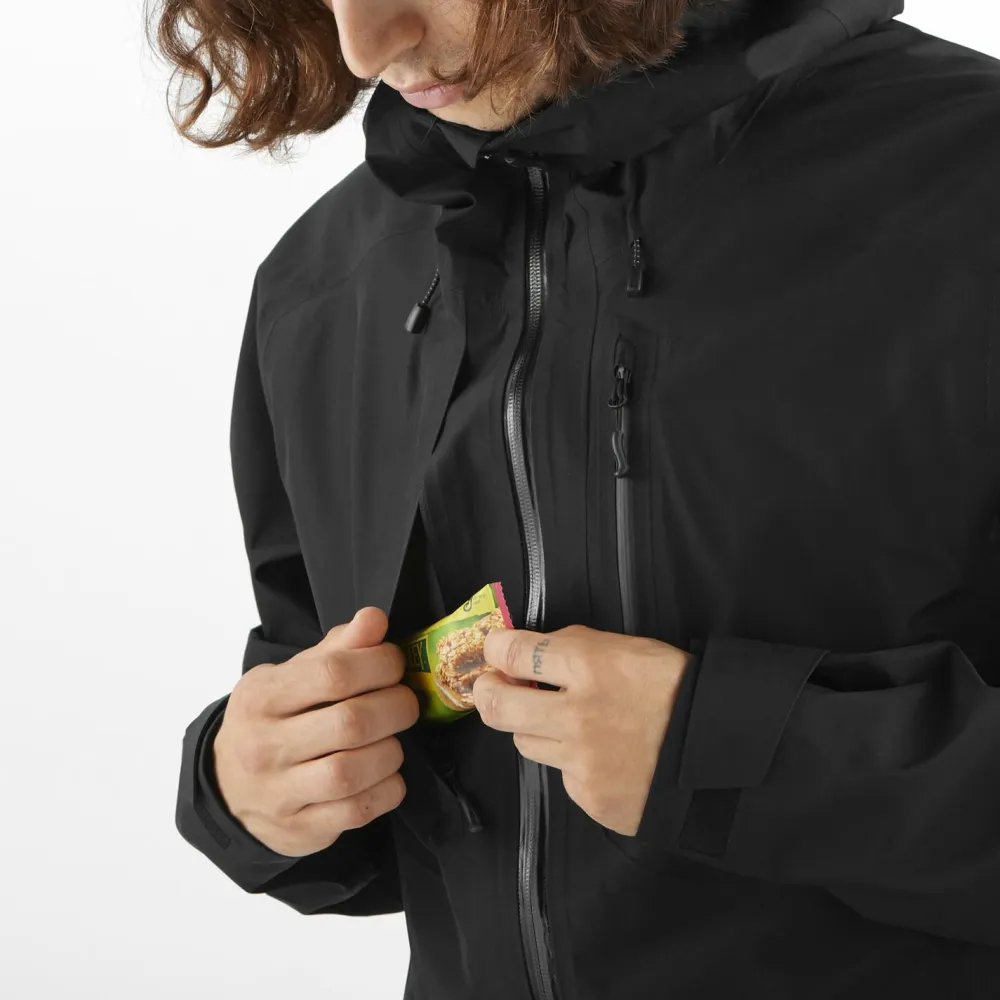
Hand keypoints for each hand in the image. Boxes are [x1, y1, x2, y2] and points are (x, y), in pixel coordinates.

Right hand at [212, 607, 420, 857]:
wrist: (227, 787)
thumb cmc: (272, 720)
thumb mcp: (291, 676)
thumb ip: (335, 649)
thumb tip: (374, 619)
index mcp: (262, 697)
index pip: (333, 673)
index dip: (379, 664)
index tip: (393, 664)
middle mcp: (264, 746)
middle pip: (351, 723)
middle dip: (395, 708)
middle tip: (405, 702)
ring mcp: (279, 793)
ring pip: (352, 772)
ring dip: (390, 752)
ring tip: (393, 740)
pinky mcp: (299, 829)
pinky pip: (356, 812)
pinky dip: (386, 791)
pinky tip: (387, 775)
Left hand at [473, 624, 691, 835]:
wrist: (721, 750)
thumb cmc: (676, 689)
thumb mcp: (628, 649)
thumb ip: (574, 648)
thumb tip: (529, 652)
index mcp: (589, 666)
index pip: (513, 653)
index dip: (495, 647)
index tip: (494, 648)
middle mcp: (577, 715)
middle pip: (497, 706)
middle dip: (486, 692)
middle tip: (491, 687)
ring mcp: (581, 762)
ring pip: (526, 742)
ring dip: (534, 728)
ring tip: (564, 721)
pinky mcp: (590, 797)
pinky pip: (562, 774)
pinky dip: (572, 762)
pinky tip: (602, 755)